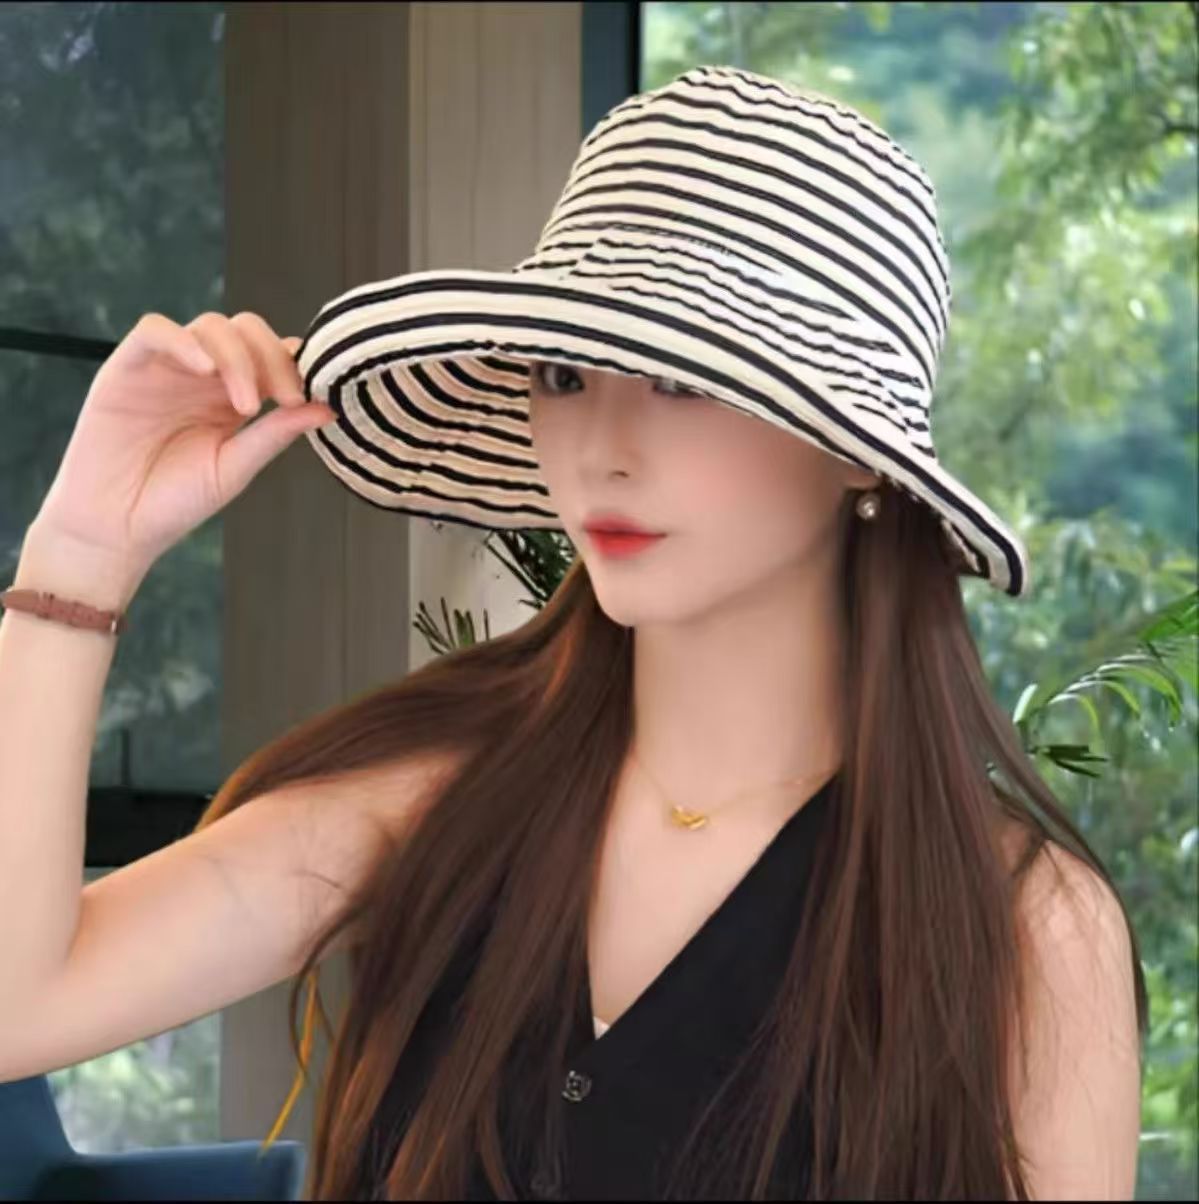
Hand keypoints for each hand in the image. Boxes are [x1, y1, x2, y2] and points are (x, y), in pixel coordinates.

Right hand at [32, 310, 336, 570]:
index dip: (296, 364)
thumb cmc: (174, 501)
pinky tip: (205, 370)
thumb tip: (328, 408)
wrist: (116, 528)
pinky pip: (154, 331)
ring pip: (209, 326)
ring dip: (237, 357)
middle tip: (286, 398)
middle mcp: (202, 376)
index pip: (272, 354)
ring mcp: (166, 368)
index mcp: (234, 396)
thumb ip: (275, 433)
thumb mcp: (235, 467)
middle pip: (246, 330)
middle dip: (273, 357)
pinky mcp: (126, 368)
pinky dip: (184, 341)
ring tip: (245, 405)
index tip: (315, 393)